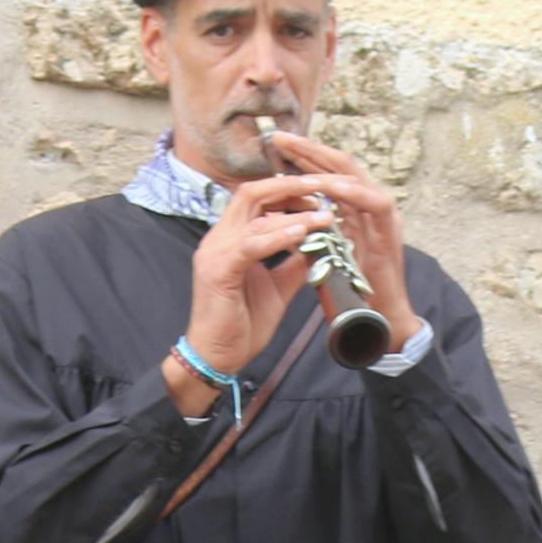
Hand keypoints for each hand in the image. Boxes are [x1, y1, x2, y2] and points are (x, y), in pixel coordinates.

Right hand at [176, 172, 328, 391]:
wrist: (217, 357)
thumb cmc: (243, 323)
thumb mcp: (278, 287)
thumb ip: (295, 263)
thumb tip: (321, 245)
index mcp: (230, 237)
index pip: (258, 197)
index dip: (289, 190)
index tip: (321, 194)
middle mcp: (219, 237)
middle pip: (253, 192)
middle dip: (291, 185)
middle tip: (326, 186)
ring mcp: (216, 252)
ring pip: (255, 215)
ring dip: (294, 212)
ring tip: (324, 214)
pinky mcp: (219, 271)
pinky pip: (251, 245)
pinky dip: (278, 236)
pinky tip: (302, 233)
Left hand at [263, 130, 419, 348]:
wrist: (378, 318)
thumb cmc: (350, 291)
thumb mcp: (323, 253)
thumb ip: (309, 230)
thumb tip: (281, 217)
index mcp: (355, 208)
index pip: (327, 173)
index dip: (303, 157)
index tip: (276, 146)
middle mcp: (369, 204)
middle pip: (339, 165)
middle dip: (308, 150)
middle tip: (279, 137)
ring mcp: (382, 215)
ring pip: (354, 176)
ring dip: (323, 164)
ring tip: (297, 151)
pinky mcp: (390, 231)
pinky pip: (372, 202)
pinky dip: (350, 192)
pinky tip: (328, 185)